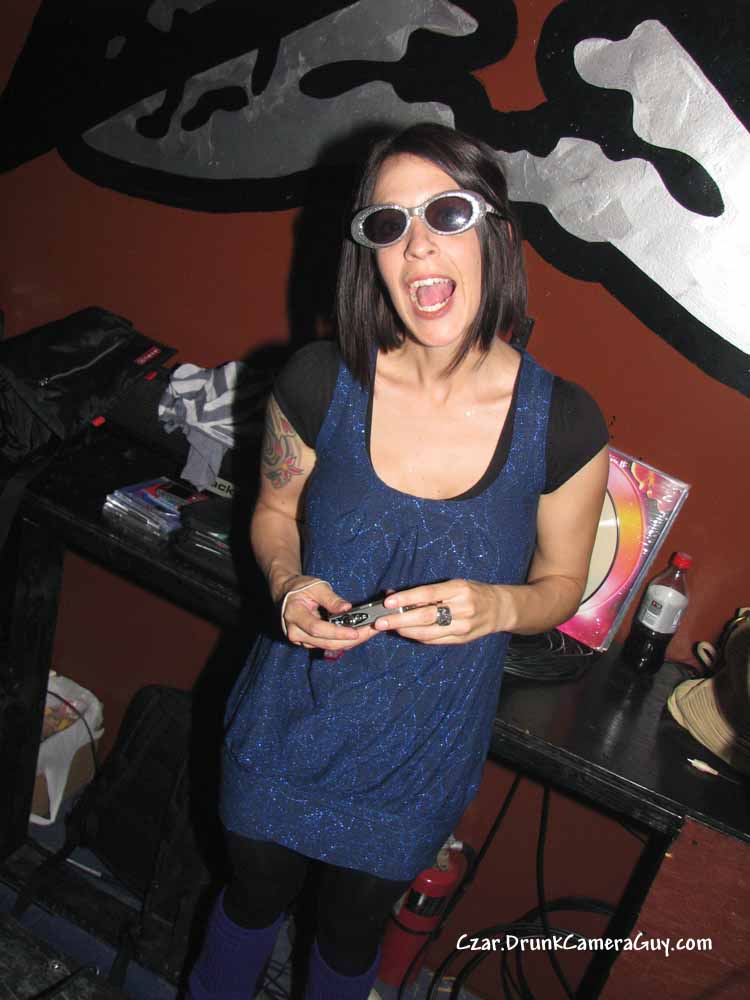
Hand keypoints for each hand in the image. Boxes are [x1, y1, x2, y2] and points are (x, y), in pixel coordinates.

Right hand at [281, 577, 378, 651]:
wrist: (286, 593)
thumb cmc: (301, 587)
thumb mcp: (316, 587)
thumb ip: (331, 599)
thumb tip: (347, 608)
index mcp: (295, 615)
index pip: (318, 629)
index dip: (338, 632)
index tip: (356, 631)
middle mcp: (296, 632)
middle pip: (326, 643)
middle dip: (351, 639)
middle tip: (371, 631)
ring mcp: (301, 640)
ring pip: (329, 646)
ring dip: (350, 641)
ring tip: (369, 631)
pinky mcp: (309, 642)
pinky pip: (328, 645)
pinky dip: (344, 640)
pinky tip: (358, 633)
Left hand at [376, 579, 505, 643]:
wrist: (499, 609)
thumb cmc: (473, 592)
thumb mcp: (454, 584)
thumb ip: (427, 591)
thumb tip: (395, 594)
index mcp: (459, 590)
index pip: (427, 594)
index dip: (406, 599)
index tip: (388, 602)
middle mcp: (462, 609)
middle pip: (424, 616)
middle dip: (399, 620)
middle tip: (380, 621)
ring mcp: (462, 627)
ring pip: (427, 632)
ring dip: (405, 630)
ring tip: (390, 627)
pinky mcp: (460, 640)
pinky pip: (434, 640)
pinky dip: (417, 637)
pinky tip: (407, 632)